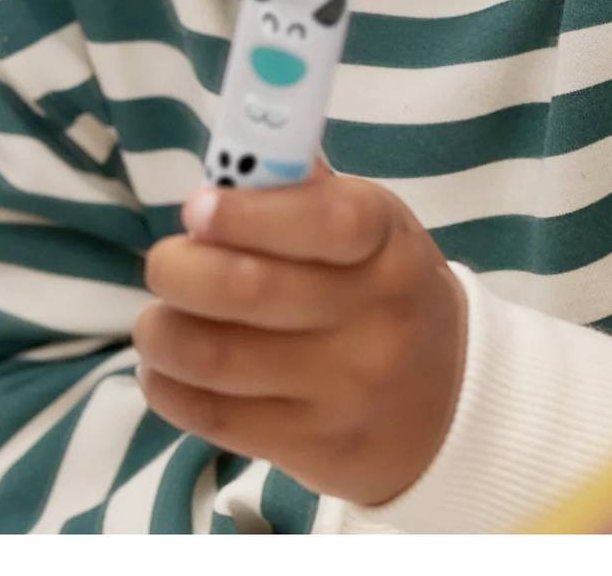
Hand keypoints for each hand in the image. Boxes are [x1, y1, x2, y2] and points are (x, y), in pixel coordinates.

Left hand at [132, 166, 465, 508]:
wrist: (452, 404)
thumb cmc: (381, 291)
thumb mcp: (370, 228)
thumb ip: (298, 190)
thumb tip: (224, 163)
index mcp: (387, 245)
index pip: (324, 220)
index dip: (245, 213)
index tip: (196, 211)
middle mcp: (374, 320)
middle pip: (244, 288)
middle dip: (176, 269)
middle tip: (167, 265)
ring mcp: (346, 391)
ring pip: (212, 356)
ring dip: (160, 332)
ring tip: (159, 322)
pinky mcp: (316, 448)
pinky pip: (212, 415)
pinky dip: (167, 387)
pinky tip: (168, 370)